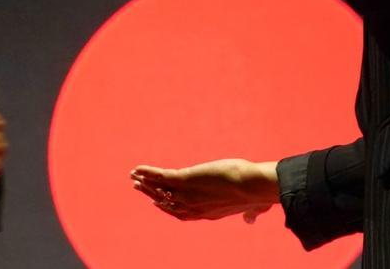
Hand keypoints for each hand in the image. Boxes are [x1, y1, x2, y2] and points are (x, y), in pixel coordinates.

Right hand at [130, 158, 278, 222]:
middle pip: (166, 202)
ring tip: (134, 176)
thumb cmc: (255, 196)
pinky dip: (149, 172)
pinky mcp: (186, 179)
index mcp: (206, 213)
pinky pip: (162, 177)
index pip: (181, 213)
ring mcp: (188, 193)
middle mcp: (194, 206)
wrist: (253, 187)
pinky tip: (138, 169)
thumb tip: (252, 220)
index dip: (167, 207)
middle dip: (151, 194)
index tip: (158, 202)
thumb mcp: (251, 209)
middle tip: (138, 186)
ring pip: (160, 189)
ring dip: (145, 183)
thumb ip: (249, 215)